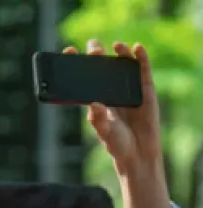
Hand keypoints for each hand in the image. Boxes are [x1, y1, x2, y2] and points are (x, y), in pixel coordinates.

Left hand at [63, 40, 160, 172]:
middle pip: (103, 66)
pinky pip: (143, 70)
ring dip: (119, 52)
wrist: (138, 153)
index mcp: (98, 98)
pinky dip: (141, 58)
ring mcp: (130, 88)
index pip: (85, 77)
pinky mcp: (146, 90)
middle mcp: (112, 90)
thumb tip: (94, 104)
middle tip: (93, 49)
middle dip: (97, 54)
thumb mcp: (105, 132)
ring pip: (123, 64)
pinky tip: (136, 48)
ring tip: (115, 45)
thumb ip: (99, 119)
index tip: (68, 51)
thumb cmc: (117, 144)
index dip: (77, 64)